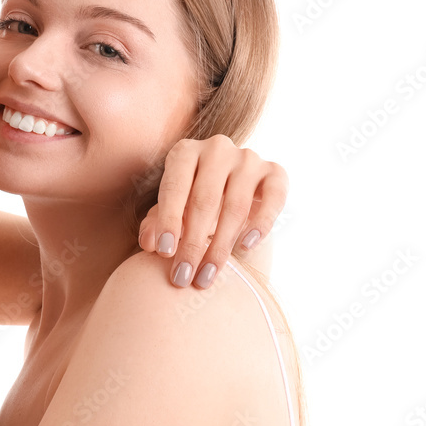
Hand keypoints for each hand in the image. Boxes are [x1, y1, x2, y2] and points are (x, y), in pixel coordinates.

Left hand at [137, 135, 287, 288]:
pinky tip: (245, 247)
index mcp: (185, 152)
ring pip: (236, 206)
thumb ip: (156, 223)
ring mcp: (248, 158)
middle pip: (204, 200)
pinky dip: (261, 224)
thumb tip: (150, 244)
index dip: (168, 221)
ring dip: (220, 246)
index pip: (175, 187)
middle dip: (192, 243)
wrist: (231, 186)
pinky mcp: (275, 171)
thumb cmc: (191, 199)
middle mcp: (217, 149)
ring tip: (207, 275)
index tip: (164, 253)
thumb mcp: (170, 208)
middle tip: (182, 277)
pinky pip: (273, 198)